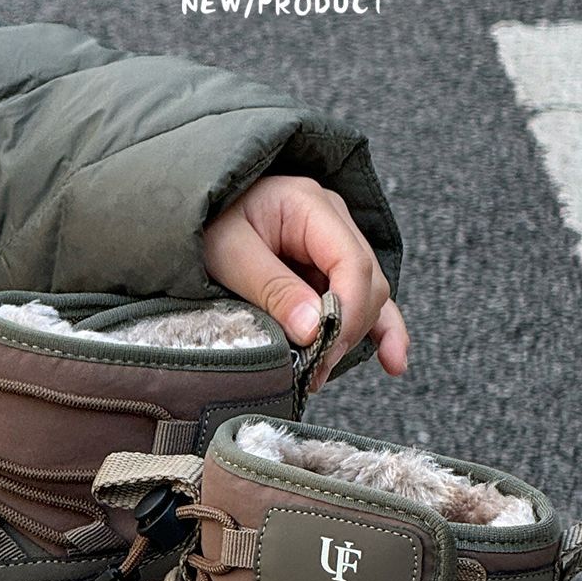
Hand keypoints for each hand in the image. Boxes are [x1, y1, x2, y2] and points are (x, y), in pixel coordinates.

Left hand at [204, 175, 408, 385]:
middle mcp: (333, 220)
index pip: (352, 263)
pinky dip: (378, 330)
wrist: (189, 209)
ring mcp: (336, 242)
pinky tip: (392, 361)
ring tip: (317, 374)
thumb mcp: (227, 252)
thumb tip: (314, 330)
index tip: (321, 350)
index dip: (345, 313)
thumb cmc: (205, 222)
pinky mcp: (330, 265)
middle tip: (308, 369)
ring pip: (368, 296)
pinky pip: (364, 299)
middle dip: (344, 331)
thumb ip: (271, 288)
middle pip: (367, 283)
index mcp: (309, 205)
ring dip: (350, 337)